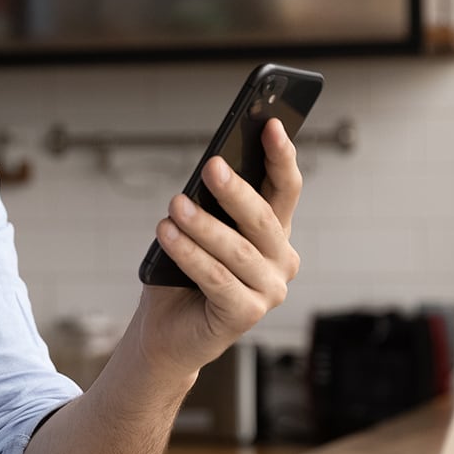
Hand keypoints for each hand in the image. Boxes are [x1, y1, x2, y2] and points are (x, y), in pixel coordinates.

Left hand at [141, 117, 302, 374]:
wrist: (167, 330)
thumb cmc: (182, 274)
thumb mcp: (198, 230)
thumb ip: (210, 204)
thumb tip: (209, 170)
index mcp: (274, 234)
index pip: (286, 188)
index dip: (281, 156)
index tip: (271, 123)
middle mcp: (280, 261)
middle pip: (262, 218)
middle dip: (235, 190)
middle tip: (211, 166)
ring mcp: (269, 291)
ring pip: (236, 250)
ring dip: (203, 225)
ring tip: (175, 205)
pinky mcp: (246, 314)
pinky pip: (216, 278)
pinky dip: (190, 255)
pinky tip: (167, 234)